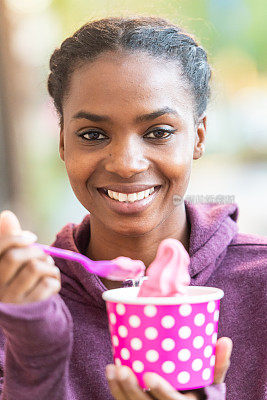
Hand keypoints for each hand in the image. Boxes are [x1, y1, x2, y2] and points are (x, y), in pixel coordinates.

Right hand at [0, 210, 60, 303]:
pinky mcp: (30, 310)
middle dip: (35, 252)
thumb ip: (9, 241)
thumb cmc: (19, 283)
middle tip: (43, 257)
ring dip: (49, 266)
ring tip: (50, 269)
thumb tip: (7, 215)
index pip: (0, 248)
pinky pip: (48, 285)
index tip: (32, 237)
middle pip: (16, 257)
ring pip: (35, 268)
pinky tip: (52, 284)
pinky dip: (55, 280)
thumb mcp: (12, 263)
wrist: (30, 321)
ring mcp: (12, 301)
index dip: (17, 238)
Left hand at [106, 337, 232, 398]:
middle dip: (131, 390)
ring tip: (112, 368)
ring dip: (119, 389)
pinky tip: (111, 373)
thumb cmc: (202, 396)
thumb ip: (218, 364)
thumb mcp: (213, 386)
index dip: (161, 392)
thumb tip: (225, 339)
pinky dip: (116, 391)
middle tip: (122, 369)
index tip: (150, 377)